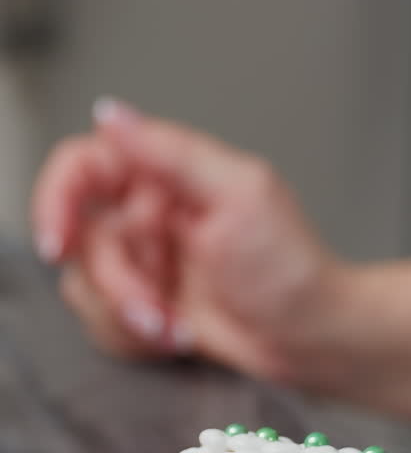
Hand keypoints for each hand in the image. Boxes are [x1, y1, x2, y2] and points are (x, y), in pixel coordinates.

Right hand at [31, 101, 344, 377]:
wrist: (311, 337)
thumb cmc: (292, 269)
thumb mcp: (240, 195)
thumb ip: (172, 152)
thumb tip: (112, 114)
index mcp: (167, 175)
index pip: (84, 167)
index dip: (57, 199)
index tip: (60, 242)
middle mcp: (149, 215)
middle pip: (83, 242)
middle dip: (118, 285)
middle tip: (155, 307)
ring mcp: (146, 264)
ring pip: (87, 287)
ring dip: (129, 317)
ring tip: (176, 326)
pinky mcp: (147, 306)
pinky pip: (105, 322)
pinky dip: (138, 338)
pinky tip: (178, 335)